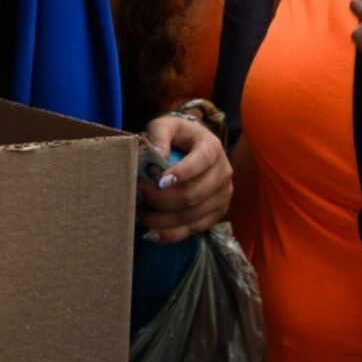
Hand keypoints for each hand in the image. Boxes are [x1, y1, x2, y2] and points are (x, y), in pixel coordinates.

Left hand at [138, 113, 230, 243]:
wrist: (193, 147)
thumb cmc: (176, 136)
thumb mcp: (165, 126)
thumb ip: (159, 135)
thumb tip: (156, 154)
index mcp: (212, 148)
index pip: (201, 162)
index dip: (181, 174)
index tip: (158, 181)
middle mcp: (223, 173)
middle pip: (192, 195)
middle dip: (160, 199)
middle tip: (138, 194)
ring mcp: (222, 196)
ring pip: (190, 216)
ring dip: (160, 219)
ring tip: (138, 213)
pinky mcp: (215, 214)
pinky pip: (192, 230)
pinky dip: (169, 234)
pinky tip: (150, 233)